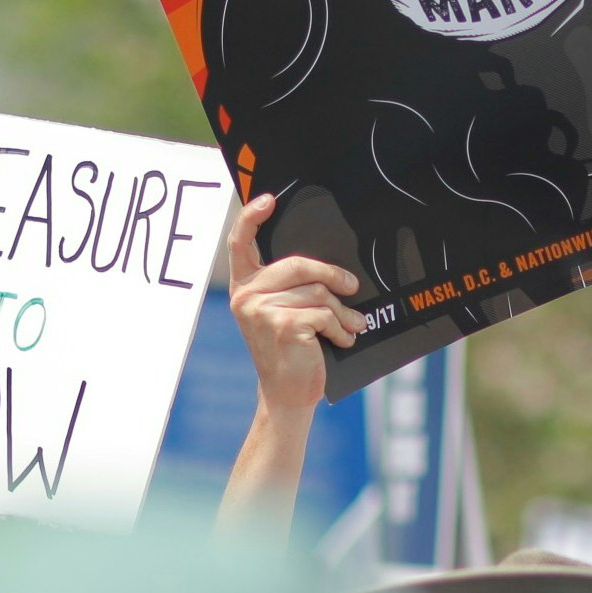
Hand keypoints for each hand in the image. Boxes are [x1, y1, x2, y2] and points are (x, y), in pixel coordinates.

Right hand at [225, 194, 361, 417]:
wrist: (287, 393)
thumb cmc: (292, 349)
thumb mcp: (284, 311)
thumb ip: (293, 285)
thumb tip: (331, 266)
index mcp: (245, 286)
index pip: (239, 242)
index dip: (251, 216)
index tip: (268, 199)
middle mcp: (247, 296)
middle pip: (297, 264)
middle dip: (332, 275)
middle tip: (352, 287)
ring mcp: (262, 311)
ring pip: (317, 292)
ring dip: (341, 311)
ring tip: (349, 325)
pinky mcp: (283, 326)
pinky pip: (324, 313)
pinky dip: (340, 327)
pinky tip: (343, 340)